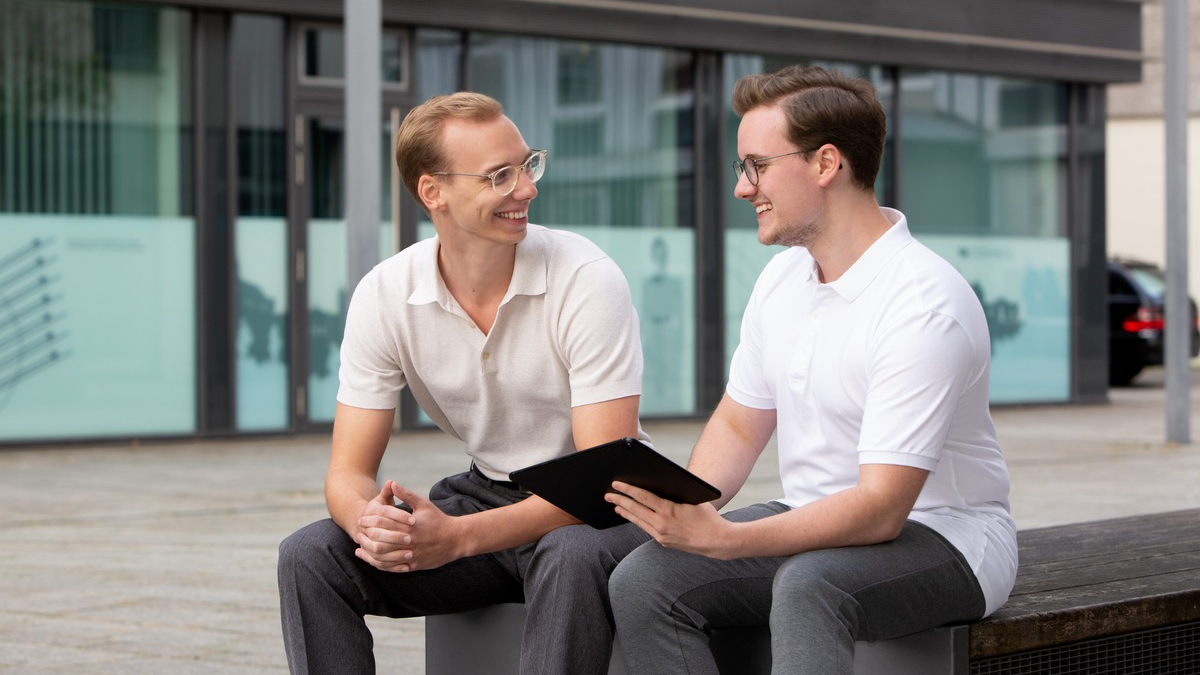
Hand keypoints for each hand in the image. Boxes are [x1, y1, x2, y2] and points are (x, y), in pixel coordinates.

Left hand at [354, 481, 463, 572]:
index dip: (370, 520)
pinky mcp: (414, 566)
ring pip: (384, 557)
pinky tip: (372, 561)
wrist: (456, 539)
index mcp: (410, 525)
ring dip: (369, 553)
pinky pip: (393, 568)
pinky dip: (380, 565)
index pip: (384, 522)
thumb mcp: (424, 504)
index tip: (361, 519)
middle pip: (380, 540)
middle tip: (358, 534)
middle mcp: (409, 541)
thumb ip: (406, 494)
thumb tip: (391, 483)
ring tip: (360, 549)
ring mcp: (411, 555)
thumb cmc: (439, 520)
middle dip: (366, 537)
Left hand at [606, 481, 733, 558]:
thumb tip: (658, 485)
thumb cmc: (708, 517)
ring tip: (615, 505)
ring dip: (625, 512)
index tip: (617, 483)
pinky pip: (646, 528)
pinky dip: (637, 521)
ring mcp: (661, 535)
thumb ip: (674, 494)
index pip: (642, 497)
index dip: (627, 489)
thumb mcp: (692, 500)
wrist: (717, 541)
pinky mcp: (663, 542)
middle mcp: (662, 524)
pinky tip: (631, 516)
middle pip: (635, 509)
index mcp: (669, 510)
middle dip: (619, 500)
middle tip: (608, 494)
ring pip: (638, 521)